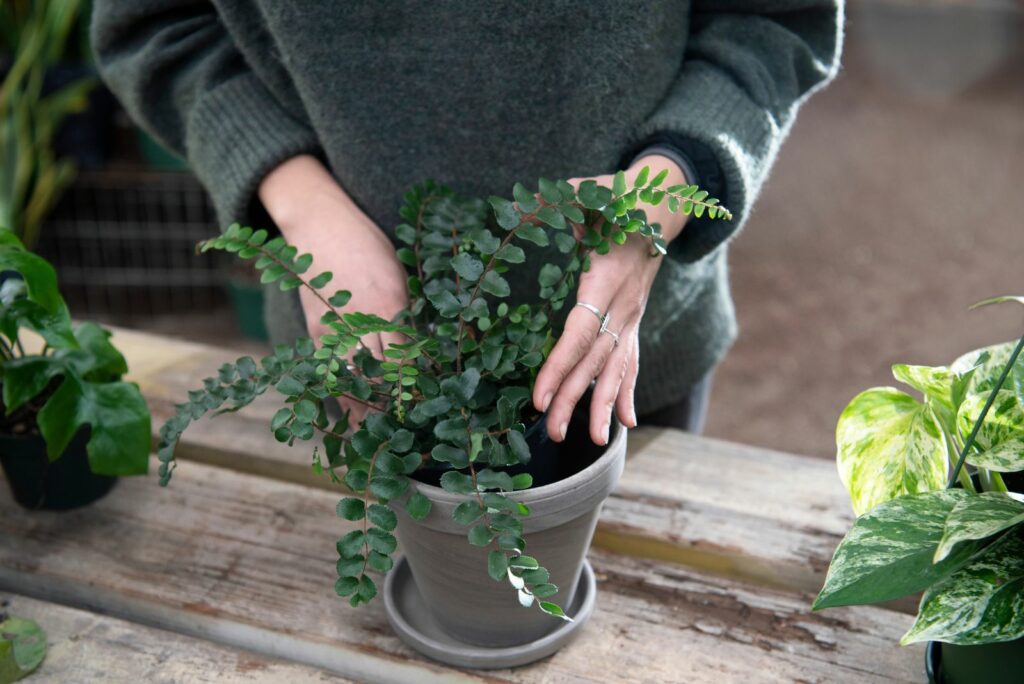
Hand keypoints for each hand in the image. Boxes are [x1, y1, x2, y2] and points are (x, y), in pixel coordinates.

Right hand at [259, 155, 407, 421]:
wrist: (320, 226)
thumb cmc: (367, 247)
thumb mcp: (397, 276)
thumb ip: (404, 313)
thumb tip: (415, 350)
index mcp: (390, 304)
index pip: (405, 355)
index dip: (414, 384)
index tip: (426, 406)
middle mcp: (362, 320)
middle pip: (380, 371)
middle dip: (393, 401)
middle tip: (407, 429)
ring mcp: (335, 327)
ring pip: (353, 377)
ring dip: (367, 407)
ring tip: (379, 435)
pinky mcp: (315, 330)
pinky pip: (330, 370)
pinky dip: (342, 395)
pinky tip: (352, 418)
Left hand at [532, 155, 689, 444]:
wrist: (663, 203)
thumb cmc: (619, 197)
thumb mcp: (591, 190)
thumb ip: (560, 197)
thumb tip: (522, 199)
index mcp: (606, 279)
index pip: (579, 332)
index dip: (560, 366)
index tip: (540, 397)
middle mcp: (623, 305)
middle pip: (596, 360)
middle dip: (575, 398)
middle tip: (553, 432)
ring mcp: (632, 316)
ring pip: (617, 367)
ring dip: (603, 405)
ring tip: (592, 441)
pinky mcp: (635, 320)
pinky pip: (632, 360)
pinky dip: (627, 391)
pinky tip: (624, 422)